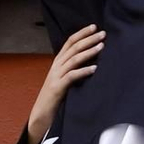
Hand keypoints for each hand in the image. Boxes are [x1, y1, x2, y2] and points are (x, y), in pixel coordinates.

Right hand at [28, 25, 103, 143]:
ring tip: (101, 47)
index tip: (94, 27)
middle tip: (103, 34)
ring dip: (88, 52)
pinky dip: (83, 71)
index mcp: (58, 62)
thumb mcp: (64, 80)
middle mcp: (56, 66)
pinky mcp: (57, 88)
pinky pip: (71, 77)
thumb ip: (72, 69)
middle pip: (73, 48)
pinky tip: (94, 69)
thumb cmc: (55, 98)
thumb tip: (91, 61)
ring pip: (73, 59)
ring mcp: (56, 77)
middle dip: (88, 39)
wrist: (40, 116)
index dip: (82, 33)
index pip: (69, 42)